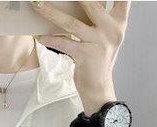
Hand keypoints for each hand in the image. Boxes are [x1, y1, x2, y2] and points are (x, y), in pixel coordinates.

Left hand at [32, 1, 130, 116]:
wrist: (99, 87)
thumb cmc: (98, 61)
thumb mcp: (105, 37)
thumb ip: (100, 19)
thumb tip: (82, 3)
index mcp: (119, 23)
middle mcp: (111, 30)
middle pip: (92, 4)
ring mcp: (98, 42)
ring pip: (71, 23)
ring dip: (51, 13)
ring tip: (37, 5)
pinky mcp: (85, 55)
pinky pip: (63, 43)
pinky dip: (49, 39)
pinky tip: (39, 36)